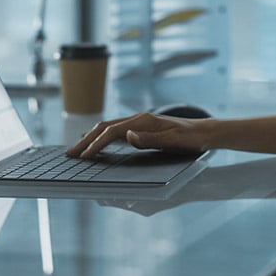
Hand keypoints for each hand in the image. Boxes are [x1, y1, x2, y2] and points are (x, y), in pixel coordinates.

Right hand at [66, 112, 211, 158]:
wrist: (206, 132)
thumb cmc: (191, 138)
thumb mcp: (173, 141)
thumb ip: (150, 139)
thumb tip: (127, 136)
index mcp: (145, 120)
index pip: (113, 131)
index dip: (96, 144)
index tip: (83, 156)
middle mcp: (140, 119)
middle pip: (106, 126)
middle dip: (87, 139)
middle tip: (70, 153)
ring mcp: (141, 122)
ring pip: (110, 128)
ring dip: (93, 138)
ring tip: (78, 150)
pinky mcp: (143, 128)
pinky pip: (117, 131)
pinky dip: (103, 138)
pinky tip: (98, 146)